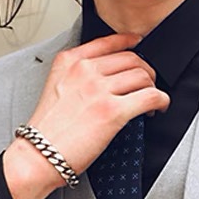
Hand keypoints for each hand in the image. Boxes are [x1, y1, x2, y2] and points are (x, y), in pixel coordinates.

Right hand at [3, 34, 169, 198]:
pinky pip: (150, 97)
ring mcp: (100, 90)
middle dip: (144, 72)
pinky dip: (160, 101)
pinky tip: (158, 108)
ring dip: (152, 88)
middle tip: (146, 85)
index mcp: (70, 61)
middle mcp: (86, 70)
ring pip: (143, 76)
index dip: (130, 43)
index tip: (138, 45)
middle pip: (131, 59)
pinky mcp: (113, 112)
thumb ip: (77, 76)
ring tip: (150, 103)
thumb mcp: (56, 88)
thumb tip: (105, 79)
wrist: (38, 156)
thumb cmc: (47, 133)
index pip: (109, 42)